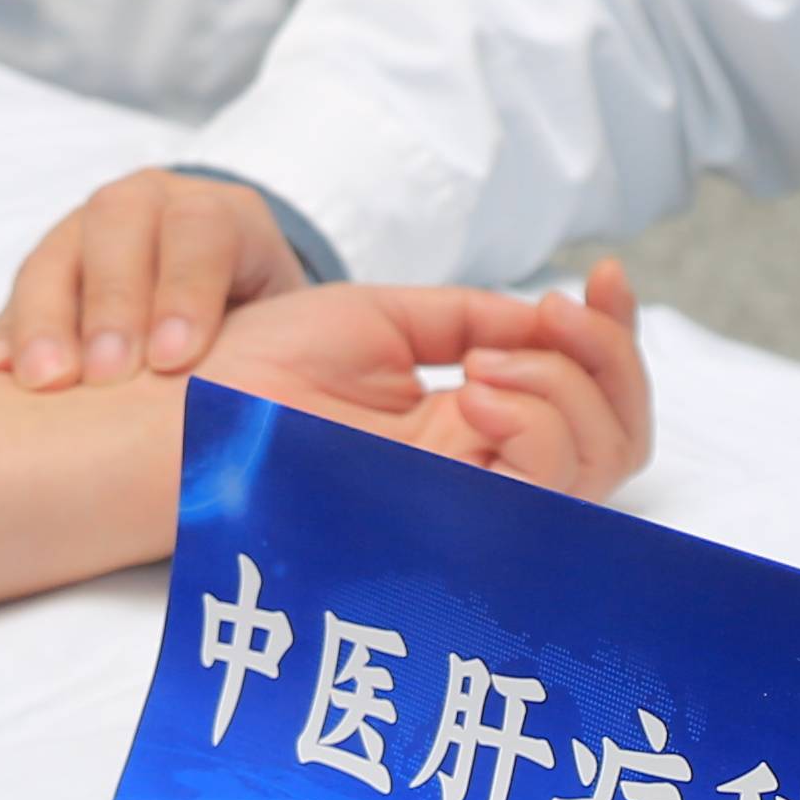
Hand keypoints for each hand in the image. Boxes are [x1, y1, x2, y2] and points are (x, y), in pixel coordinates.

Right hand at [0, 167, 309, 387]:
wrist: (209, 309)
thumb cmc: (258, 329)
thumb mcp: (294, 322)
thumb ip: (317, 343)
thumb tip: (394, 391)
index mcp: (221, 214)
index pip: (202, 230)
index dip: (187, 289)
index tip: (178, 359)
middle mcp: (149, 207)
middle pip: (119, 226)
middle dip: (112, 301)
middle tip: (106, 374)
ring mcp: (87, 233)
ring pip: (57, 252)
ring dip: (48, 316)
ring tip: (45, 381)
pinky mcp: (44, 272)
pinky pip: (16, 294)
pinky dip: (8, 332)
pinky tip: (1, 374)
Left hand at [206, 267, 651, 495]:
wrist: (180, 408)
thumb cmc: (252, 368)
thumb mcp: (380, 319)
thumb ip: (470, 319)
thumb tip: (544, 322)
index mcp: (468, 431)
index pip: (589, 405)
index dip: (618, 340)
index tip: (605, 275)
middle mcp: (481, 475)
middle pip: (619, 443)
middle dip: (613, 359)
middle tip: (557, 310)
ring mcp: (469, 503)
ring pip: (598, 464)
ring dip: (570, 388)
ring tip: (486, 365)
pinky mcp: (446, 524)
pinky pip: (545, 486)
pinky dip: (538, 425)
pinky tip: (477, 392)